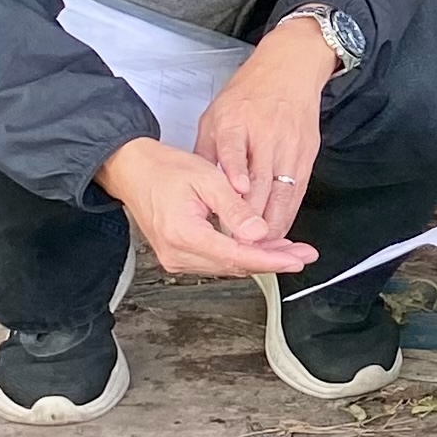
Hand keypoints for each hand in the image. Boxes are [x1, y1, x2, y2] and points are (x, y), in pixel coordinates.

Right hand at [100, 139, 316, 278]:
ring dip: (258, 259)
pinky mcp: (177, 256)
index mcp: (185, 234)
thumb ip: (235, 209)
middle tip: (303, 255)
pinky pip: (216, 261)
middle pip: (235, 266)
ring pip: (227, 266)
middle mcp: (177, 254)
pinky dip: (241, 255)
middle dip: (272, 261)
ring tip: (289, 250)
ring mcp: (175, 258)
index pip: (237, 256)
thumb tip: (260, 233)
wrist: (132, 170)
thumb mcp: (208, 179)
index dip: (271, 260)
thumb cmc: (165, 169)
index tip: (297, 260)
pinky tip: (261, 247)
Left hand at [196, 15, 336, 242]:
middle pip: (261, 183)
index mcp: (236, 121)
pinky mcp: (307, 155)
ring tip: (259, 248)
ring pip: (282, 193)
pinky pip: (298, 192)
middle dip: (251, 218)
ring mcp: (290, 146)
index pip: (235, 151)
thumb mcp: (214, 117)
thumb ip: (208, 154)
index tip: (235, 196)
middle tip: (238, 245)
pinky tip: (278, 230)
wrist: (289, 71)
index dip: (236, 174)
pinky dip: (287, 213)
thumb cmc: (247, 94)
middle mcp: (266, 135)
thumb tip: (199, 190)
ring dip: (271, 224)